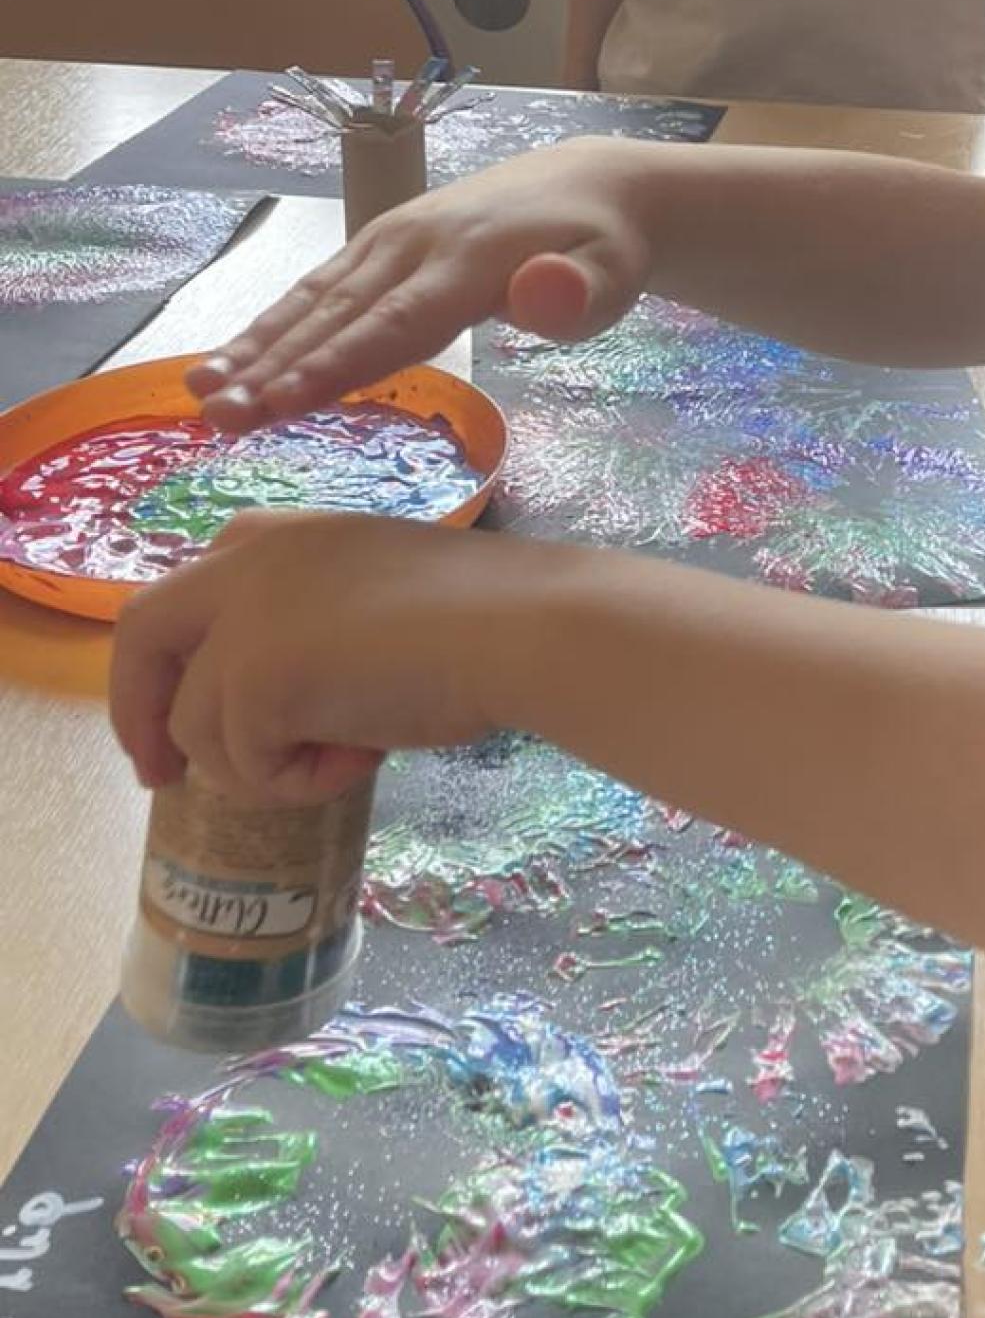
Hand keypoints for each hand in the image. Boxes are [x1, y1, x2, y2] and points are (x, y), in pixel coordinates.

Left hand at [108, 511, 584, 801]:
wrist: (514, 627)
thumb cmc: (475, 614)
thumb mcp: (365, 597)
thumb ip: (306, 621)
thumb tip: (274, 700)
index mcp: (275, 535)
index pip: (186, 593)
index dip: (173, 658)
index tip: (182, 708)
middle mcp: (242, 560)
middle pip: (140, 636)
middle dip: (137, 713)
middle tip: (161, 776)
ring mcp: (239, 619)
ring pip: (194, 725)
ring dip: (262, 765)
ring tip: (347, 756)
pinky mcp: (250, 681)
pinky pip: (244, 764)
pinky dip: (298, 782)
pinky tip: (362, 758)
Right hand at [189, 138, 655, 429]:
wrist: (588, 184)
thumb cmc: (601, 248)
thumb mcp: (614, 273)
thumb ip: (581, 292)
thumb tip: (541, 293)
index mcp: (467, 258)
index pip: (396, 321)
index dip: (338, 363)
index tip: (281, 401)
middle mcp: (414, 244)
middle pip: (339, 314)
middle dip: (274, 367)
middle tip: (217, 418)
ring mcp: (390, 240)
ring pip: (315, 299)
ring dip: (256, 346)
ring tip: (201, 395)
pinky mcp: (378, 245)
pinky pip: (319, 289)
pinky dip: (271, 325)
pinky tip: (231, 362)